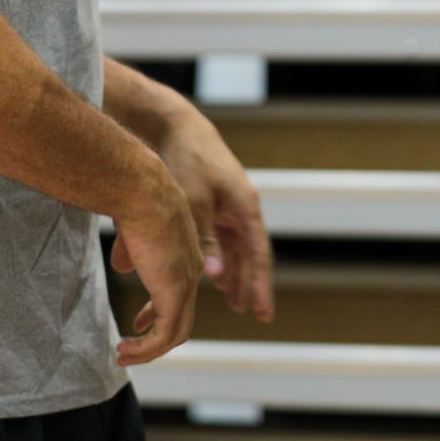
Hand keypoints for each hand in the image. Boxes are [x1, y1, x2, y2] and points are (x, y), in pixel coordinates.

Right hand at [109, 166, 203, 366]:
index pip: (179, 293)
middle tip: (129, 347)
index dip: (158, 312)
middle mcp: (192, 269)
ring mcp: (186, 282)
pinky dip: (147, 349)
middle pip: (181, 316)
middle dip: (156, 337)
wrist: (142, 190)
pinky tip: (126, 349)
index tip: (139, 323)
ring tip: (124, 354)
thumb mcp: (134, 229)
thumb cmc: (135, 199)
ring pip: (176, 331)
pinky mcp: (174, 292)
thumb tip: (121, 265)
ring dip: (149, 349)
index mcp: (185, 253)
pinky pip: (165, 335)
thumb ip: (132, 250)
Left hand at [154, 107, 274, 323]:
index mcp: (244, 207)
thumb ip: (204, 239)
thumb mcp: (195, 200)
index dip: (260, 285)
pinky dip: (217, 260)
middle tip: (255, 314)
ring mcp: (227, 207)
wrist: (176, 126)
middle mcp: (240, 210)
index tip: (263, 312)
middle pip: (250, 255)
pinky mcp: (212, 204)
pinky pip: (220, 239)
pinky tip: (213, 276)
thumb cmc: (188, 159)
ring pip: (235, 249)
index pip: (258, 255)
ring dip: (234, 275)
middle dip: (251, 284)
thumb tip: (214, 277)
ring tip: (235, 302)